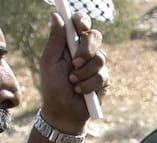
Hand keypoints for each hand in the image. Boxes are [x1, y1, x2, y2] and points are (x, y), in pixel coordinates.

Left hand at [40, 11, 108, 133]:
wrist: (64, 110)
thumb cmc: (53, 86)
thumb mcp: (49, 61)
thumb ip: (55, 40)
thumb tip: (55, 15)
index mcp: (71, 43)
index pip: (80, 24)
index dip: (83, 21)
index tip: (80, 28)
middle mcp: (86, 51)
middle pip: (95, 36)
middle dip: (86, 49)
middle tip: (75, 62)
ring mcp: (97, 65)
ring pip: (100, 58)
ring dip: (84, 72)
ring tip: (72, 81)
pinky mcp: (105, 79)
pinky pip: (102, 76)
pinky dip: (88, 84)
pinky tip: (79, 90)